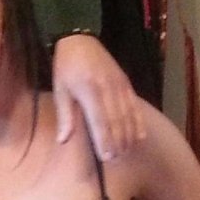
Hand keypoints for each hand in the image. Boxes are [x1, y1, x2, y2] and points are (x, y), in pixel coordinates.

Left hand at [50, 34, 147, 159]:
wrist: (80, 40)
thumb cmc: (66, 68)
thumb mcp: (60, 90)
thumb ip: (65, 116)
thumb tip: (63, 140)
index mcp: (90, 91)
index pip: (100, 121)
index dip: (105, 140)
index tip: (106, 157)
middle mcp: (108, 89)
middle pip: (117, 121)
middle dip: (118, 142)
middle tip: (116, 159)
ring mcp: (119, 86)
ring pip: (128, 115)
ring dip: (128, 135)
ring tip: (126, 152)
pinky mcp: (126, 83)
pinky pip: (135, 106)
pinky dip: (138, 122)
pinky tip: (139, 136)